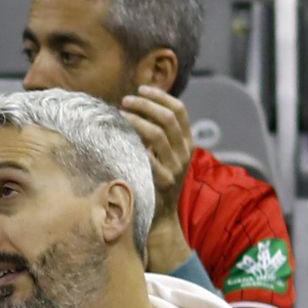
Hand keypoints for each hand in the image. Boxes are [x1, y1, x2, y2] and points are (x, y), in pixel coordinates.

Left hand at [120, 86, 194, 271]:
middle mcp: (184, 152)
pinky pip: (152, 159)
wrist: (162, 219)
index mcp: (187, 143)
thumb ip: (158, 136)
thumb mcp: (164, 156)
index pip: (179, 110)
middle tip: (125, 100)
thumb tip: (139, 108)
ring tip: (121, 114)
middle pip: (168, 118)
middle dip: (145, 104)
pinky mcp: (164, 182)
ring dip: (138, 120)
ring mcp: (175, 167)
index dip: (161, 96)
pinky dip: (139, 147)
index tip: (142, 88)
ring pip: (158, 134)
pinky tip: (124, 140)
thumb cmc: (156, 183)